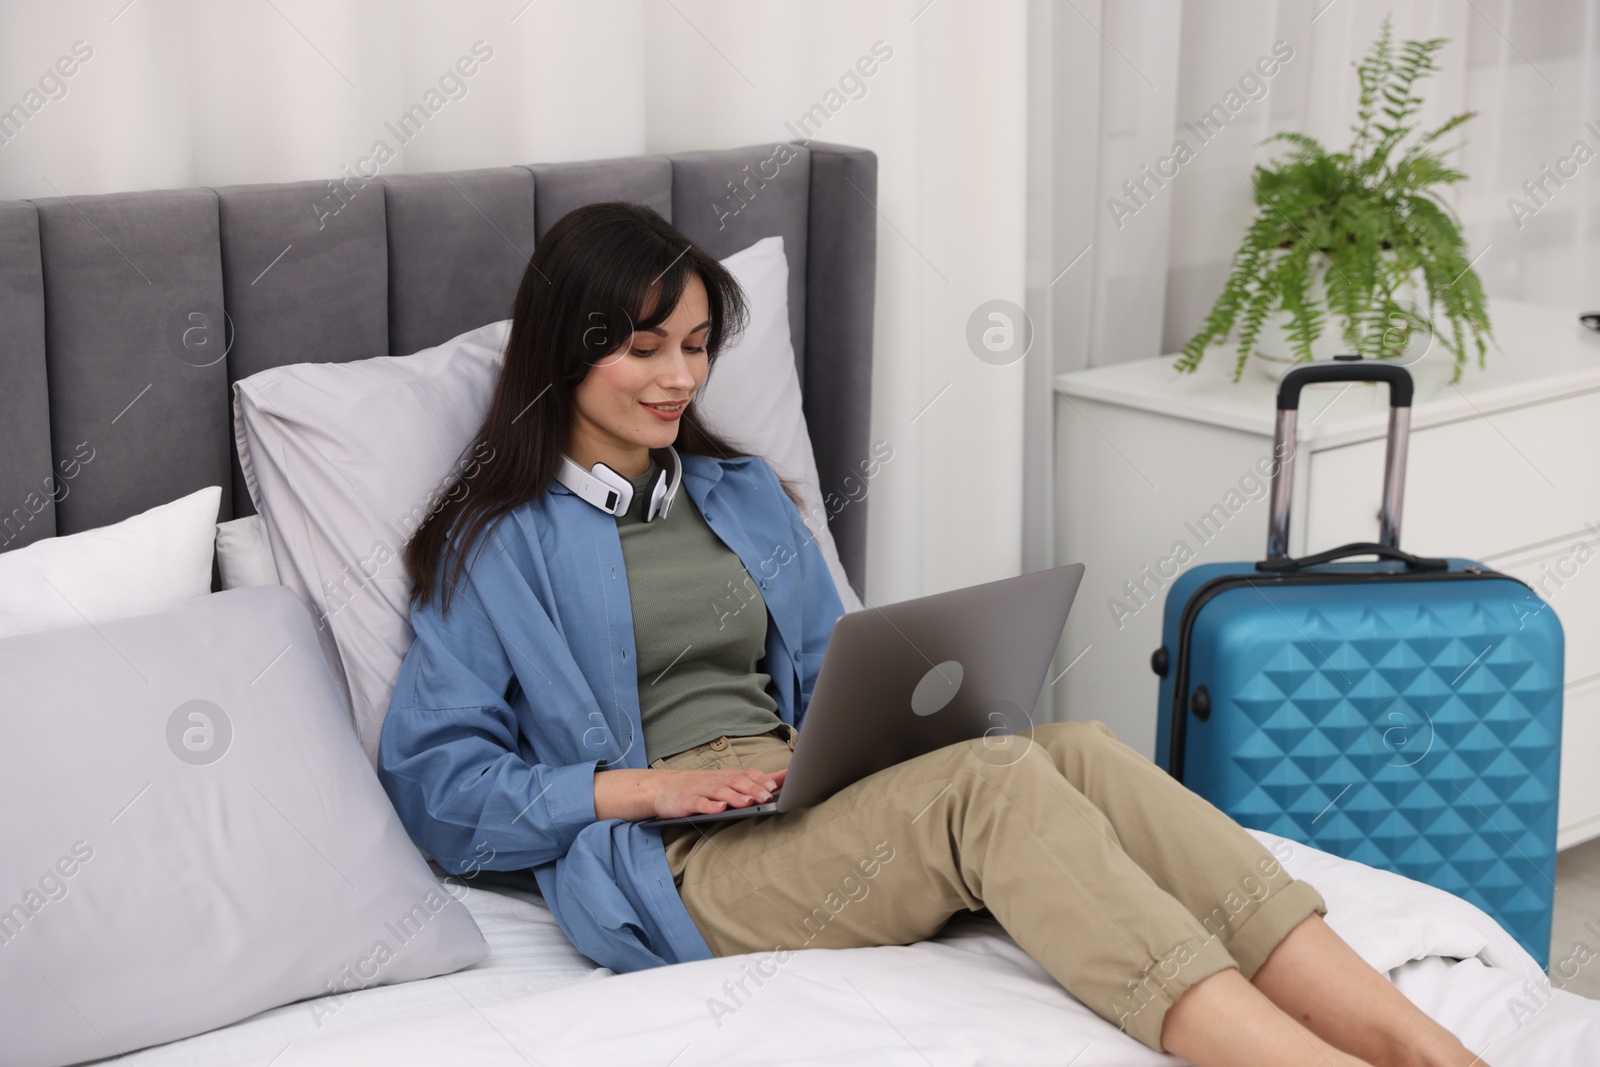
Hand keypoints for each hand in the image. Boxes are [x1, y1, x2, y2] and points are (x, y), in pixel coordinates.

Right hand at [647, 766, 786, 819]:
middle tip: (768, 796)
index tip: (778, 784)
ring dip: (735, 797)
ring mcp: (701, 790)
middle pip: (737, 782)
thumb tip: (778, 783)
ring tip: (748, 802)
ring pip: (721, 792)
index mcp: (726, 776)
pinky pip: (700, 803)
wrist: (660, 787)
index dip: (762, 778)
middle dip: (753, 788)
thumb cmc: (697, 786)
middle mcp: (716, 781)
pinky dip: (710, 806)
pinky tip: (719, 809)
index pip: (747, 773)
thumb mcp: (723, 782)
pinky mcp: (687, 801)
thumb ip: (749, 783)